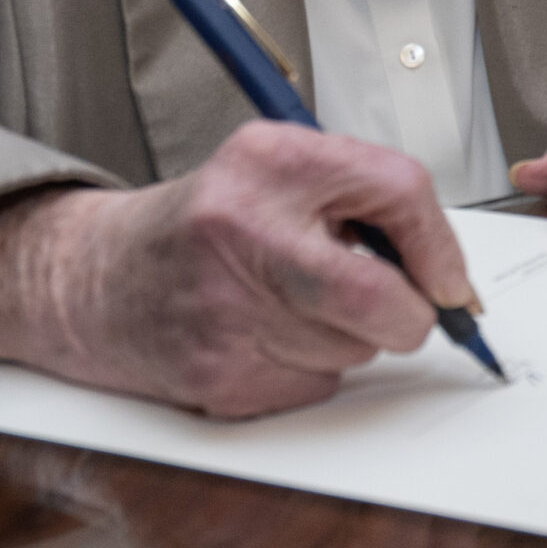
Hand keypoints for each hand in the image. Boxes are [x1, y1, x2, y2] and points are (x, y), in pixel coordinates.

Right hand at [0, 123, 481, 418]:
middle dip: (409, 315)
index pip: (400, 190)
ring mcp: (227, 309)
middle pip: (382, 298)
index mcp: (270, 161)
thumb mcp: (277, 172)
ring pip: (354, 350)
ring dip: (348, 339)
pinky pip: (315, 386)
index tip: (450, 276)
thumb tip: (448, 269)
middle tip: (399, 308)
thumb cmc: (203, 225)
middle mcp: (244, 228)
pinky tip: (264, 337)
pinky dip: (309, 370)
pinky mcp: (220, 375)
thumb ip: (363, 198)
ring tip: (292, 304)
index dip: (441, 245)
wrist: (96, 278)